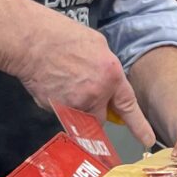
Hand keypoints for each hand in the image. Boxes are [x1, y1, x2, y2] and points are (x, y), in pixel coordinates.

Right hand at [10, 2, 155, 148]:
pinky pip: (61, 112)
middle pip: (100, 117)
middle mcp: (96, 93)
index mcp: (111, 75)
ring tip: (61, 80)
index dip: (139, 125)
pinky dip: (57, 102)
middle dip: (93, 110)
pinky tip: (50, 82)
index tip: (146, 140)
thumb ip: (106, 68)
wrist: (30, 41)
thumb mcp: (96, 44)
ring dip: (74, 105)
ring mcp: (75, 104)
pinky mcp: (57, 110)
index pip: (128, 106)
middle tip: (80, 90)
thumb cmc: (60, 36)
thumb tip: (108, 81)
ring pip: (79, 116)